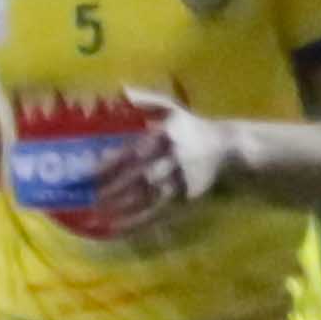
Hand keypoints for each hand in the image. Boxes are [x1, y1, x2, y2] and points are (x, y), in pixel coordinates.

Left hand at [90, 90, 239, 232]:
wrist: (231, 150)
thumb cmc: (193, 129)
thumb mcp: (174, 109)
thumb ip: (148, 100)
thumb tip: (121, 89)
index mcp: (166, 137)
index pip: (133, 152)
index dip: (110, 163)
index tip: (88, 173)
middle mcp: (173, 160)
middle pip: (140, 177)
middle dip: (114, 189)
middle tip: (88, 198)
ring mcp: (181, 182)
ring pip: (149, 199)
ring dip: (123, 209)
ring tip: (96, 217)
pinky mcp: (187, 201)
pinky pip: (159, 214)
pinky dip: (138, 224)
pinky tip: (117, 230)